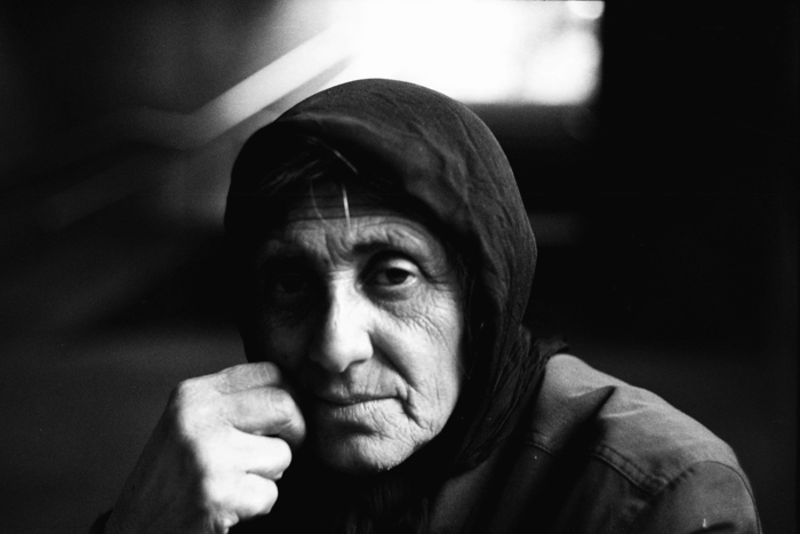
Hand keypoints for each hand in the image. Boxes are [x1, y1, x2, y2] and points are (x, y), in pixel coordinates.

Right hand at [105, 362, 305, 533]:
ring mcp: (208, 454)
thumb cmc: (173, 476)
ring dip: (269, 476)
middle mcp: (199, 417)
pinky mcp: (217, 493)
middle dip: (294, 432)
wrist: (134, 529)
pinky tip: (228, 506)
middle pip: (284, 406)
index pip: (270, 373)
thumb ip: (233, 402)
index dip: (288, 398)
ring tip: (236, 482)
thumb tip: (294, 392)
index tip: (281, 421)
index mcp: (194, 394)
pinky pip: (270, 494)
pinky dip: (257, 506)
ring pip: (282, 454)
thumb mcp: (191, 422)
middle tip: (276, 452)